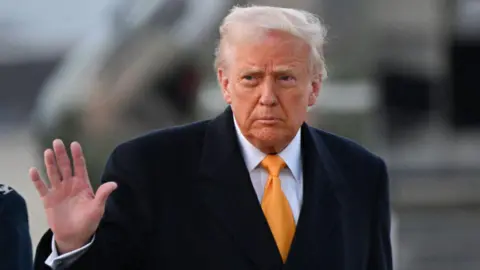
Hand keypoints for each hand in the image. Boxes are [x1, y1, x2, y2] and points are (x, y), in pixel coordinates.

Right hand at [30, 139, 116, 253]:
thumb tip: (114, 184)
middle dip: (61, 155)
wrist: (74, 236)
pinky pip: (41, 187)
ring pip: (53, 174)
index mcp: (82, 184)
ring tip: (48, 152)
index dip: (77, 156)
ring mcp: (58, 191)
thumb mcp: (98, 208)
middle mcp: (70, 184)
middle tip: (58, 142)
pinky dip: (37, 180)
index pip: (80, 166)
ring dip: (50, 163)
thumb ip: (103, 195)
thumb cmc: (88, 221)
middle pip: (65, 167)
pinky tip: (33, 170)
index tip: (75, 144)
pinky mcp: (48, 199)